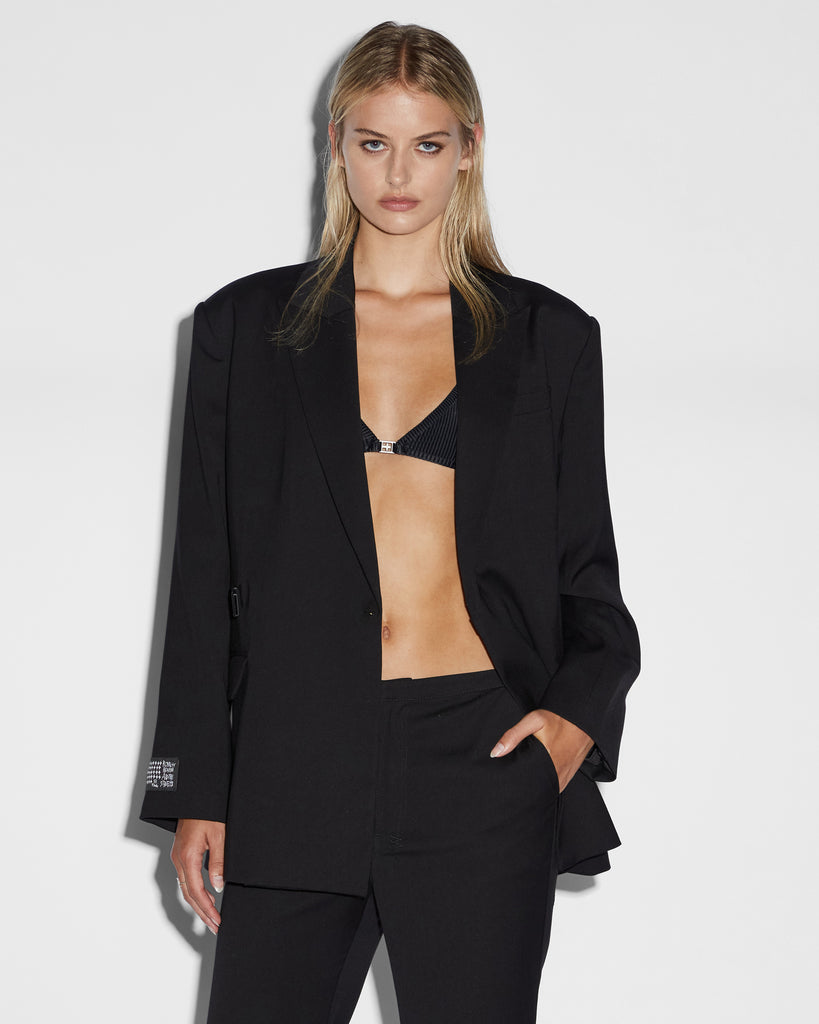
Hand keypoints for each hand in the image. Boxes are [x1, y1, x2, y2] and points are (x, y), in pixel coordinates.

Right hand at [171, 818, 224, 934]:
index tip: (217, 921)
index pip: (196, 892)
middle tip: (215, 926)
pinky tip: (205, 896)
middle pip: (188, 895)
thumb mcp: (219, 836)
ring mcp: (178, 857)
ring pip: (185, 888)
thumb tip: (217, 887)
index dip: (207, 909)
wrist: (195, 796)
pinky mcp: (181, 853)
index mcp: (187, 857)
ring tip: (211, 917)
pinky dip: (195, 892)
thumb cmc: (208, 812)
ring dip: (198, 904)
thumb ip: (218, 862)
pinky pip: (186, 878)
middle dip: (202, 913)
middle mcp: (179, 860)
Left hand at [489, 710, 594, 792]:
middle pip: (538, 789)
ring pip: (549, 790)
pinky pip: (559, 786)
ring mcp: (566, 773)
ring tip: (524, 788)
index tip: (507, 786)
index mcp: (548, 758)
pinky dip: (549, 787)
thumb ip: (513, 736)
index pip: (528, 782)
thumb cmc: (559, 717)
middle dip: (525, 790)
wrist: (584, 716)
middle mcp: (558, 769)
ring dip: (538, 790)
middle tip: (513, 788)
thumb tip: (496, 752)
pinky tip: (541, 783)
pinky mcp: (571, 772)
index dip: (517, 786)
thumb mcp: (534, 721)